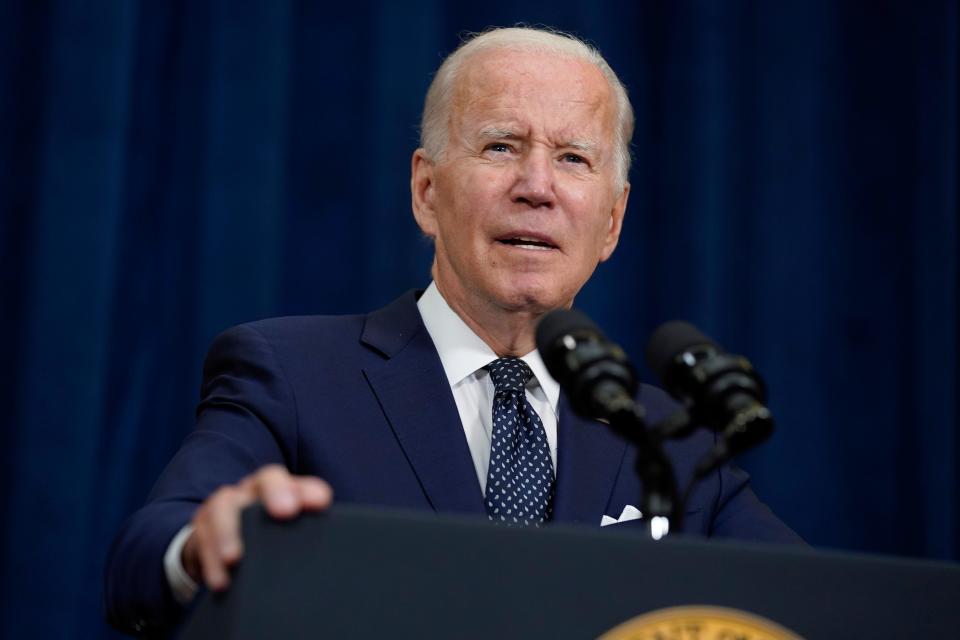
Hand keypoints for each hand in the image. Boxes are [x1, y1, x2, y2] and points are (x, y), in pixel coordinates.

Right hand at [181, 464, 332, 590]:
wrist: (222, 546)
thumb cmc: (267, 541)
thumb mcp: (289, 537)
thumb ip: (310, 537)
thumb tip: (340, 557)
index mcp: (284, 490)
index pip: (301, 483)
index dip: (309, 489)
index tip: (321, 503)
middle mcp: (255, 491)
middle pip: (267, 479)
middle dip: (277, 492)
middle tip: (285, 511)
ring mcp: (225, 506)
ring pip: (224, 505)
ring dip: (230, 532)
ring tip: (236, 558)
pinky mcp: (201, 528)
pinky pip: (202, 538)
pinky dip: (210, 561)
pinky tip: (221, 581)